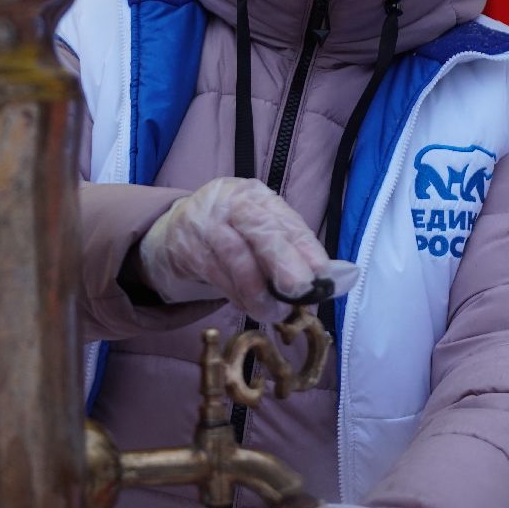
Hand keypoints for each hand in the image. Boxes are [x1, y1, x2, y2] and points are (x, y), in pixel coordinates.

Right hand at [137, 177, 356, 322]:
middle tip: (301, 289)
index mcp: (255, 195)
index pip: (284, 218)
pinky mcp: (187, 249)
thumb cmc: (230, 233)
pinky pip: (216, 275)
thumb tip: (338, 278)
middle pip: (259, 228)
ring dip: (259, 291)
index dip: (305, 245)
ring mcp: (205, 224)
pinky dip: (237, 295)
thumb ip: (294, 249)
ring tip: (277, 312)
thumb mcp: (260, 231)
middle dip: (283, 260)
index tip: (322, 271)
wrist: (171, 233)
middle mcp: (230, 202)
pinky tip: (250, 306)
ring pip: (236, 257)